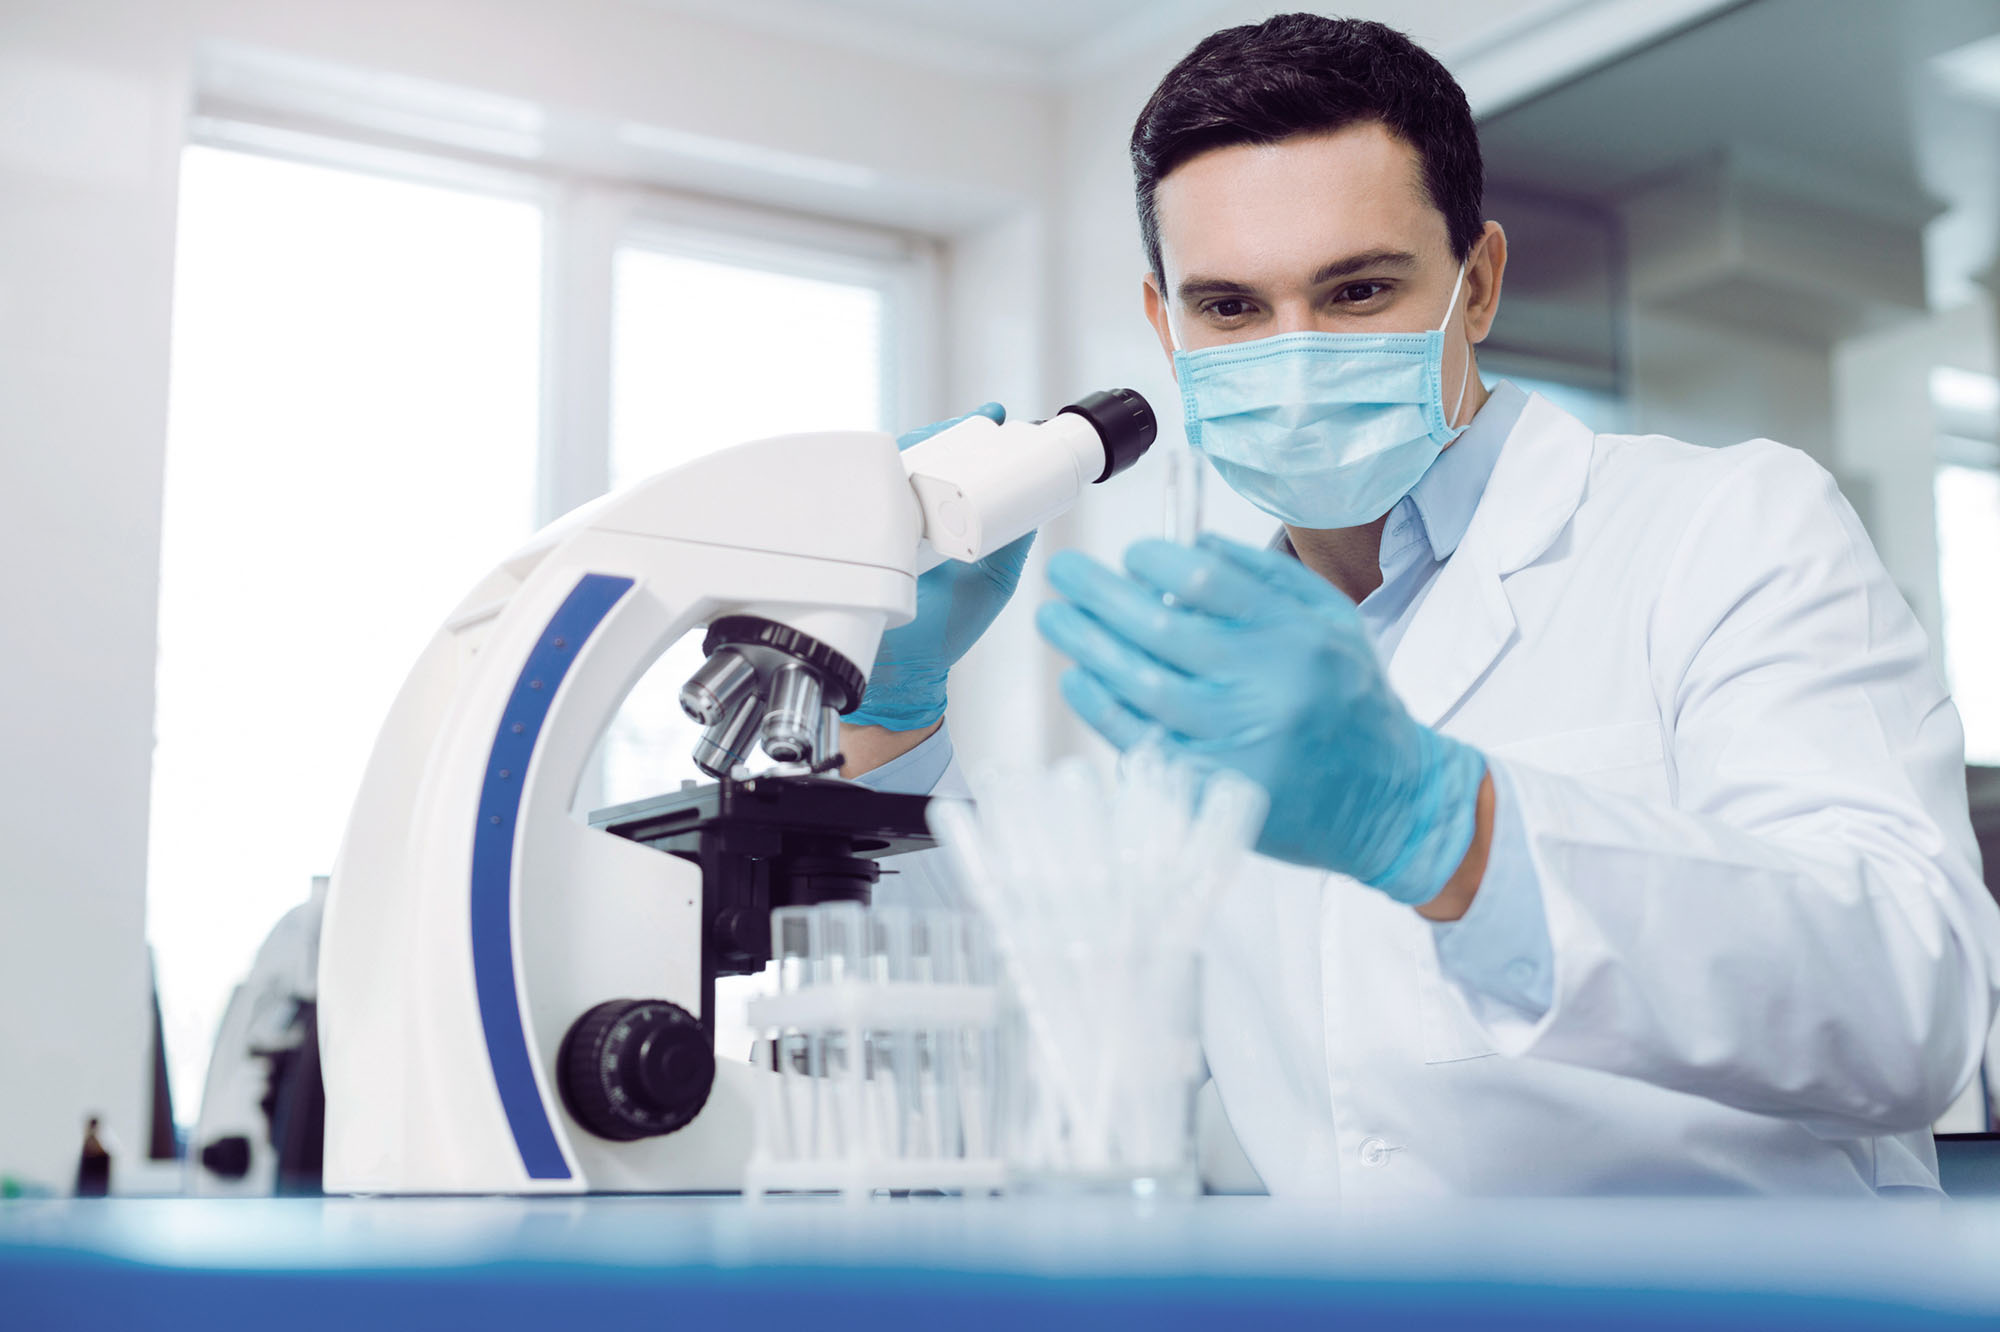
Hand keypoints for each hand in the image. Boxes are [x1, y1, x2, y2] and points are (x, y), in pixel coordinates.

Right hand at [845, 403, 1033, 730]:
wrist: (901, 675)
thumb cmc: (942, 632)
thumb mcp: (992, 582)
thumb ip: (1012, 542)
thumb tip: (1039, 504)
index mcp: (941, 525)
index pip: (954, 470)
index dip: (972, 440)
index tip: (997, 420)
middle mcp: (907, 519)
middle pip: (922, 459)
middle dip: (948, 433)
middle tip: (978, 420)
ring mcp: (876, 525)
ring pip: (890, 470)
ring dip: (917, 446)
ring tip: (949, 433)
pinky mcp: (851, 538)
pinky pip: (854, 495)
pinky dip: (871, 473)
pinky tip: (897, 460)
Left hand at [1035, 533, 1486, 904]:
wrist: (1387, 801)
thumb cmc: (1353, 702)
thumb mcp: (1333, 621)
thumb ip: (1265, 576)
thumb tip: (1190, 542)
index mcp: (1295, 635)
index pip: (1206, 579)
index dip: (1154, 561)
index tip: (1130, 556)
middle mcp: (1266, 685)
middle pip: (1160, 627)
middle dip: (1098, 594)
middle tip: (1064, 573)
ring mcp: (1237, 741)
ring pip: (1140, 683)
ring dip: (1087, 646)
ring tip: (1055, 619)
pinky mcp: (1214, 789)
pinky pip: (1140, 740)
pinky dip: (1101, 707)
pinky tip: (1078, 679)